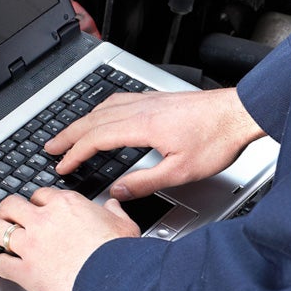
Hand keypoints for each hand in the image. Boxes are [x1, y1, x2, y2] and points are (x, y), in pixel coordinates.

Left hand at [0, 188, 139, 290]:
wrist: (113, 277)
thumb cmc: (118, 251)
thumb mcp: (122, 222)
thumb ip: (113, 211)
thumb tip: (112, 206)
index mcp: (65, 205)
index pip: (39, 195)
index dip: (36, 203)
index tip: (36, 209)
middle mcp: (43, 220)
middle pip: (10, 205)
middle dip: (8, 211)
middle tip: (9, 217)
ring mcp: (31, 245)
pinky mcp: (25, 271)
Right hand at [45, 87, 265, 199]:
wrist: (239, 113)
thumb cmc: (217, 139)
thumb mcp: (181, 172)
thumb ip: (145, 182)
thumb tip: (118, 191)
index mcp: (141, 126)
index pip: (96, 138)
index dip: (75, 154)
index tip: (62, 165)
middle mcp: (140, 109)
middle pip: (92, 120)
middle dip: (68, 135)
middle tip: (50, 147)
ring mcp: (148, 100)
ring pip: (103, 108)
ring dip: (82, 121)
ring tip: (69, 133)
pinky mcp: (157, 99)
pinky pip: (118, 101)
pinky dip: (100, 110)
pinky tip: (102, 115)